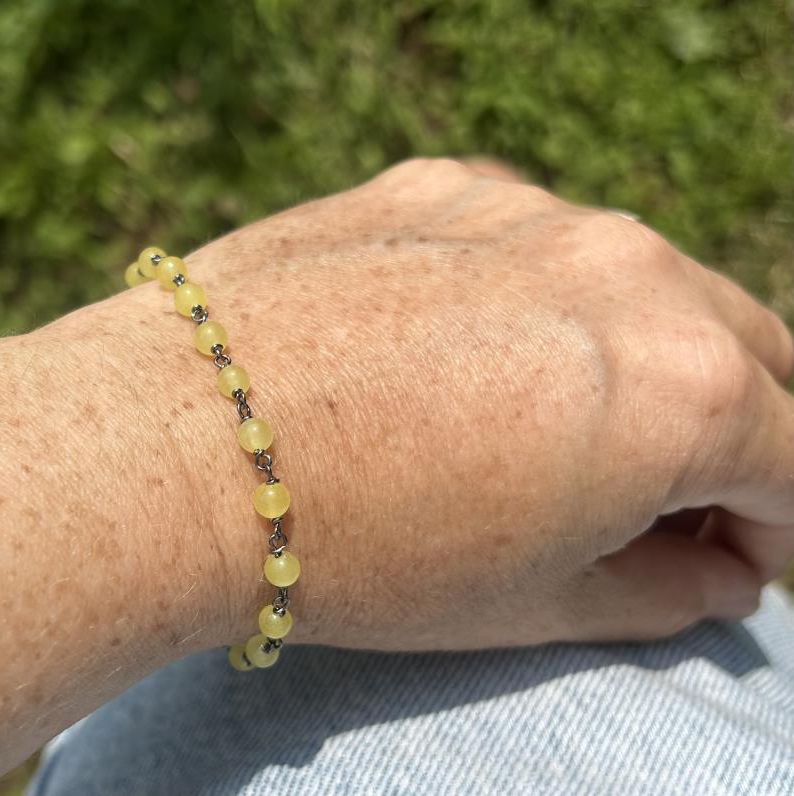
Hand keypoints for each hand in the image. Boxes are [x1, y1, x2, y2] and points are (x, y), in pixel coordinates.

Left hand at [167, 158, 793, 649]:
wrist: (176, 444)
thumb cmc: (357, 548)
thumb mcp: (532, 604)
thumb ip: (662, 590)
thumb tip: (722, 573)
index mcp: (686, 386)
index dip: (780, 528)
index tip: (738, 561)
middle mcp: (630, 270)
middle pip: (744, 351)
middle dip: (733, 432)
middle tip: (671, 501)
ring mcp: (531, 210)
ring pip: (643, 284)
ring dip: (642, 357)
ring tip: (569, 431)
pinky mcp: (443, 186)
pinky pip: (534, 244)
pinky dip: (541, 305)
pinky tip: (468, 359)